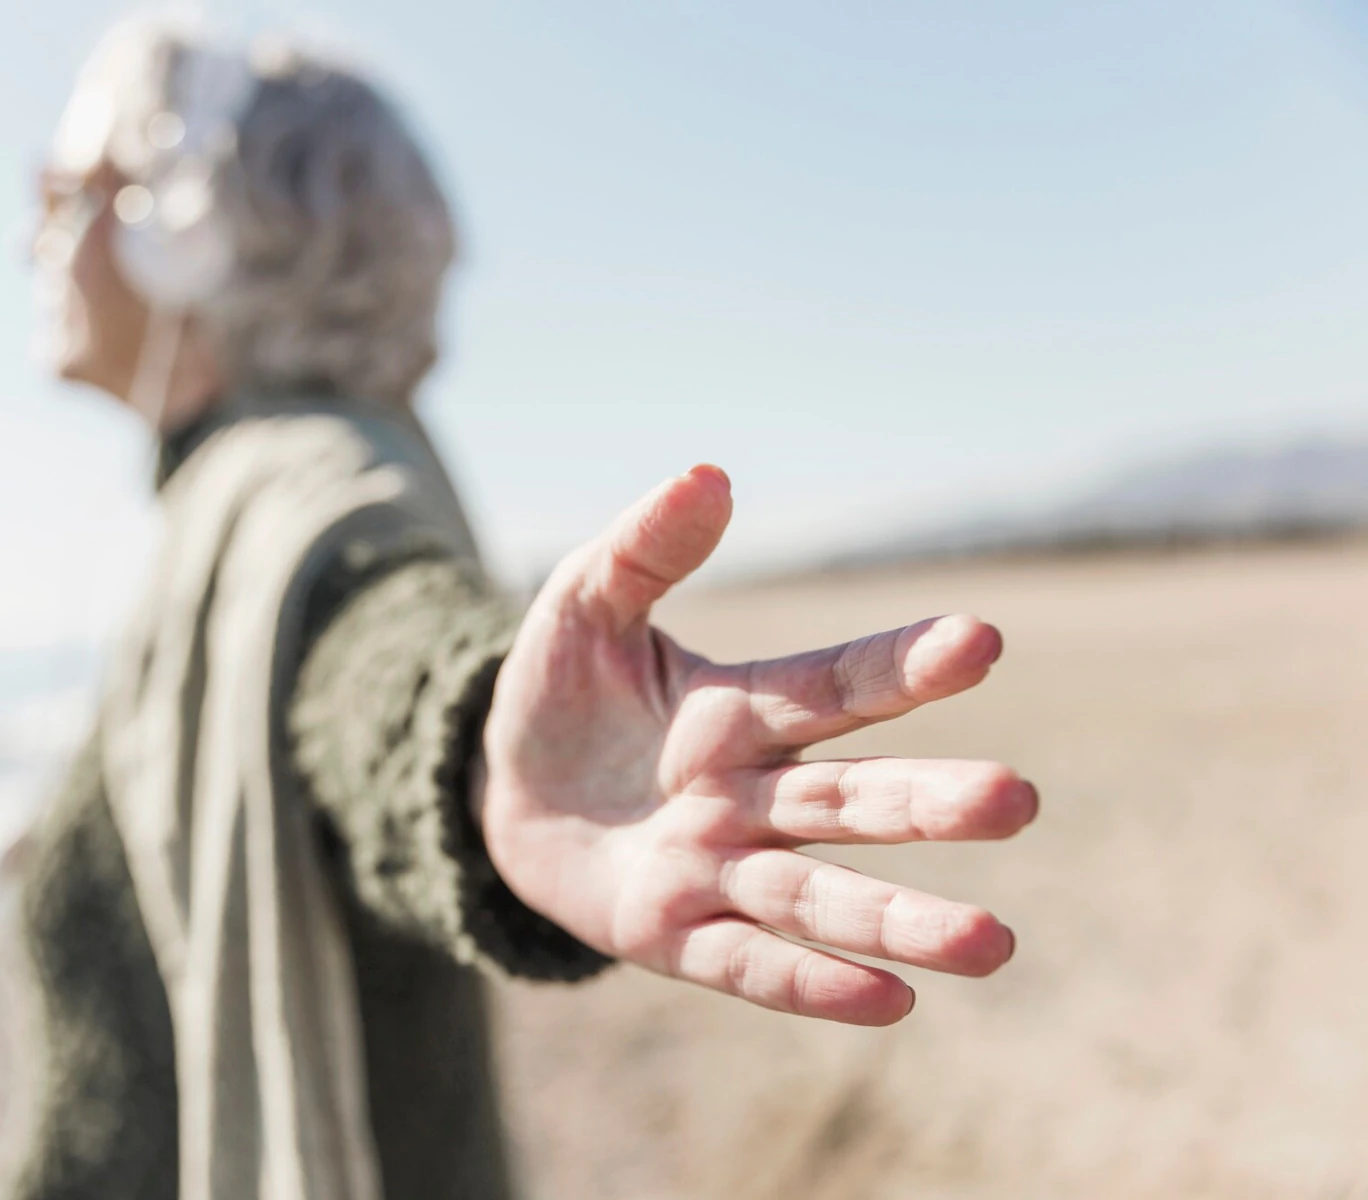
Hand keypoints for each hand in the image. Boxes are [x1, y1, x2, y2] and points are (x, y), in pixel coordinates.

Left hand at [478, 466, 1035, 1024]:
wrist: (501, 789)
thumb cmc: (558, 692)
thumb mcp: (584, 605)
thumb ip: (643, 548)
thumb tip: (710, 475)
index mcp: (738, 711)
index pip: (834, 686)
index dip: (900, 666)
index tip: (981, 640)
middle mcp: (747, 796)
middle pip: (845, 800)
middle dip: (925, 803)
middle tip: (1015, 801)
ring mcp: (715, 871)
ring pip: (815, 897)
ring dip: (899, 922)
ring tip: (991, 944)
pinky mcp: (670, 934)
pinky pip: (746, 964)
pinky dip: (811, 984)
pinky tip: (891, 1001)